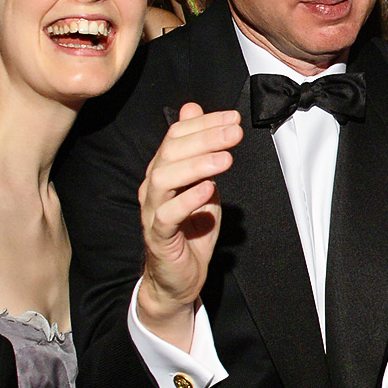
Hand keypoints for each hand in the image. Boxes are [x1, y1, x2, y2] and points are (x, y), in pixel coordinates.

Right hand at [135, 103, 243, 345]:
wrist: (178, 278)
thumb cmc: (192, 231)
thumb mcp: (203, 184)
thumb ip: (199, 151)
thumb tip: (193, 108)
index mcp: (163, 170)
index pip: (176, 136)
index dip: (204, 123)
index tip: (233, 118)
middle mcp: (153, 187)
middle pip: (171, 152)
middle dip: (205, 137)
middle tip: (235, 133)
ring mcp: (153, 211)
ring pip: (164, 178)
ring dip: (196, 164)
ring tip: (226, 159)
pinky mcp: (158, 236)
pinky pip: (167, 215)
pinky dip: (188, 199)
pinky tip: (209, 190)